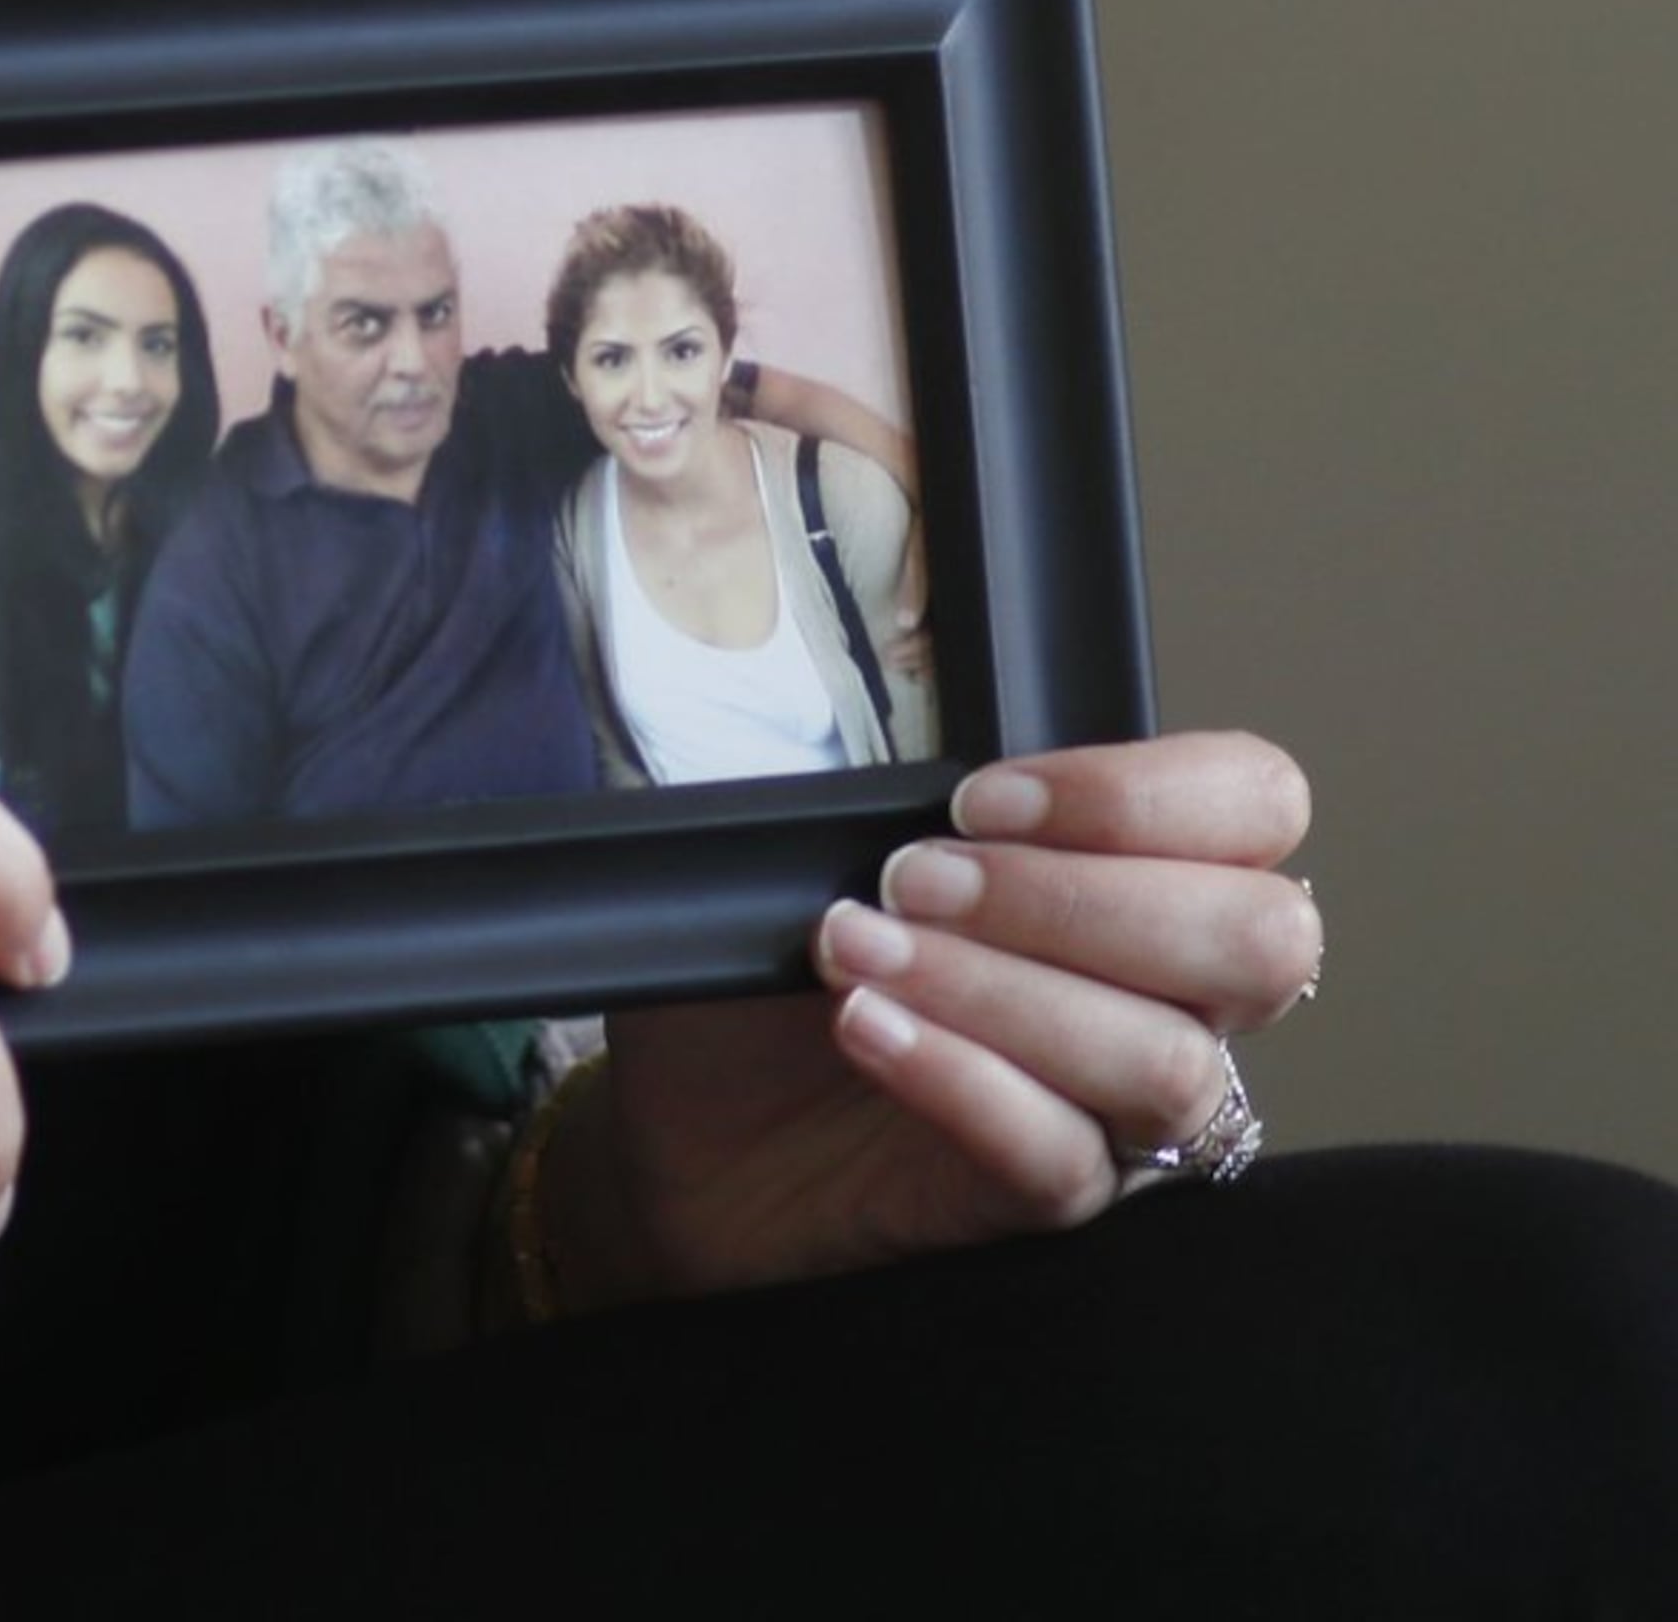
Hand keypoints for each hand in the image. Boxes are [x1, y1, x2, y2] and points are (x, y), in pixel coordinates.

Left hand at [558, 732, 1319, 1307]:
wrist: (691, 1122)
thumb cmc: (780, 966)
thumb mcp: (830, 843)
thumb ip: (896, 786)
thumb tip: (893, 742)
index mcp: (1136, 871)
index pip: (1255, 803)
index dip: (1143, 794)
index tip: (980, 802)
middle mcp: (1166, 994)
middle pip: (1260, 941)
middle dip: (1082, 897)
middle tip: (916, 881)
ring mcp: (1122, 1112)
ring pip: (1168, 1062)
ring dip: (1002, 986)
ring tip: (859, 950)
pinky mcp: (1050, 1208)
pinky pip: (1063, 1158)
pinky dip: (961, 1078)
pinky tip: (865, 1028)